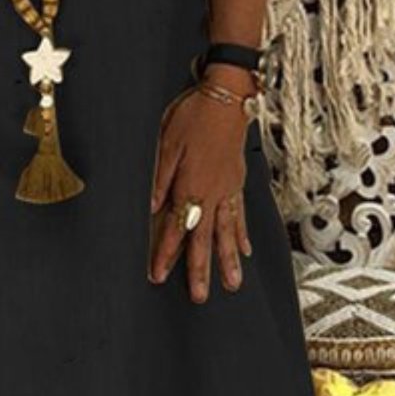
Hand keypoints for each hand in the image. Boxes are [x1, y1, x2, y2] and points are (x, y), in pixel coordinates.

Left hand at [148, 86, 252, 300]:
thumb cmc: (194, 116)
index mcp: (190, 185)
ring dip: (228, 261)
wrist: (227, 98)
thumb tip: (150, 208)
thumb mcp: (166, 143)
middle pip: (204, 239)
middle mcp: (212, 194)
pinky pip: (240, 215)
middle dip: (200, 269)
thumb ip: (159, 178)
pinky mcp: (238, 183)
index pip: (175, 227)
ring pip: (227, 233)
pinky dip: (242, 235)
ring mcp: (228, 190)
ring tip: (231, 286)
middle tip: (199, 297)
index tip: (158, 275)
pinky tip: (244, 252)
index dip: (166, 253)